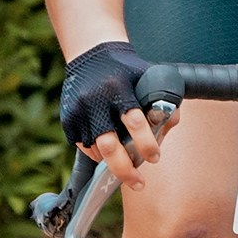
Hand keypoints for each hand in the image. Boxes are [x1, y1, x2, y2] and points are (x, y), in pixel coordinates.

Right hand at [60, 40, 166, 184]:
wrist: (91, 54)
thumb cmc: (127, 70)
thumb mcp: (148, 78)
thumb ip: (162, 101)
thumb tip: (170, 125)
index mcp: (119, 88)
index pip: (134, 122)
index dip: (146, 144)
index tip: (155, 157)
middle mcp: (95, 101)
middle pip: (109, 146)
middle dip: (125, 170)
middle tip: (139, 183)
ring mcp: (78, 111)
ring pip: (95, 150)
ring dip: (112, 162)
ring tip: (125, 166)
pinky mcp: (67, 118)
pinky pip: (83, 145)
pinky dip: (97, 153)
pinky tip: (109, 152)